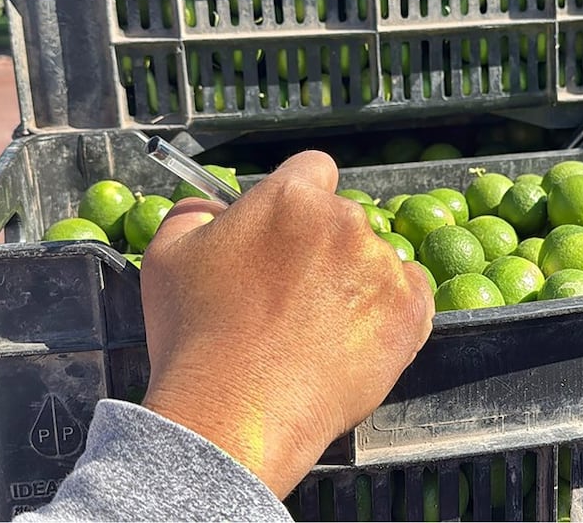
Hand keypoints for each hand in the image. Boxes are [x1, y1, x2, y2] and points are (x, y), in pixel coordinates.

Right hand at [138, 151, 433, 496]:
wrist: (235, 414)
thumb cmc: (195, 337)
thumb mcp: (168, 257)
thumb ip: (194, 212)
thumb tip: (212, 206)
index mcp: (290, 198)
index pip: (313, 169)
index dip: (299, 200)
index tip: (288, 231)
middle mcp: (344, 222)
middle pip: (343, 219)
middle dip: (323, 246)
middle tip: (292, 296)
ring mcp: (382, 267)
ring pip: (377, 260)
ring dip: (356, 281)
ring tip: (318, 331)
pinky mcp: (410, 311)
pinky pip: (413, 294)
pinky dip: (391, 311)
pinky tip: (355, 339)